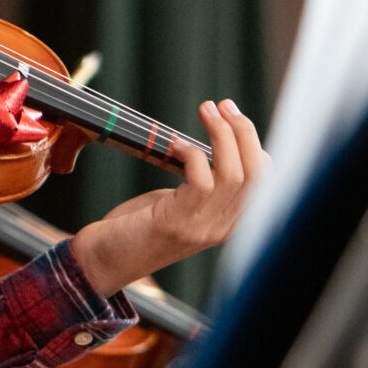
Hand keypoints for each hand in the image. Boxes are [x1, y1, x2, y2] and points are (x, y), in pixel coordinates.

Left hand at [67, 100, 263, 297]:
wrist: (103, 261)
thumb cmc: (136, 228)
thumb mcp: (180, 204)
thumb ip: (202, 182)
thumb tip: (215, 141)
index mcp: (227, 224)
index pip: (264, 181)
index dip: (254, 143)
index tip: (233, 116)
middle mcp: (221, 229)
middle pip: (256, 174)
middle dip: (244, 131)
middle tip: (223, 105)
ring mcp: (201, 229)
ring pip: (234, 174)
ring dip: (221, 134)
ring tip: (206, 111)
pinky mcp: (177, 224)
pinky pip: (201, 180)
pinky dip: (191, 153)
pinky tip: (175, 145)